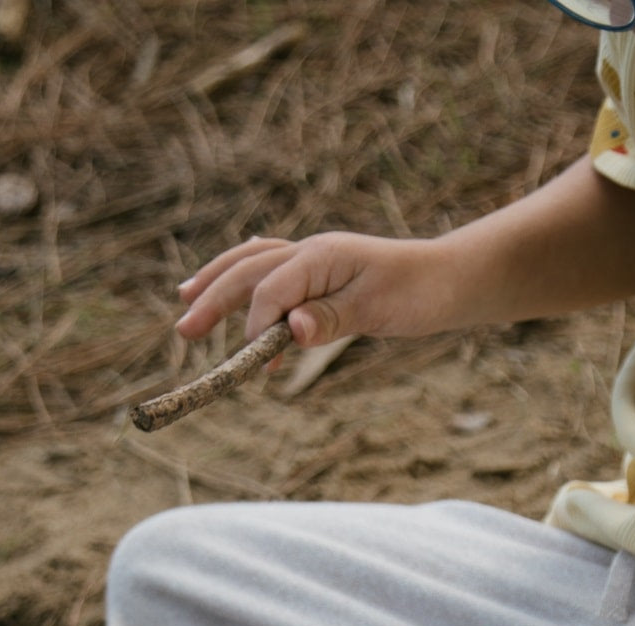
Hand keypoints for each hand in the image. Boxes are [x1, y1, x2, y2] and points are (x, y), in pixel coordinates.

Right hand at [174, 231, 452, 346]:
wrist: (451, 278)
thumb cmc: (419, 293)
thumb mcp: (377, 309)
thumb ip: (330, 318)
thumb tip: (290, 332)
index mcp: (321, 256)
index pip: (270, 290)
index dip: (257, 326)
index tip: (259, 364)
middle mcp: (310, 251)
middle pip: (248, 270)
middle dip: (213, 297)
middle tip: (184, 331)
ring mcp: (314, 259)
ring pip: (253, 264)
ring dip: (218, 282)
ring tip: (186, 299)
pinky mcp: (320, 273)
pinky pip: (272, 268)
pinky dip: (247, 275)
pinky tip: (233, 279)